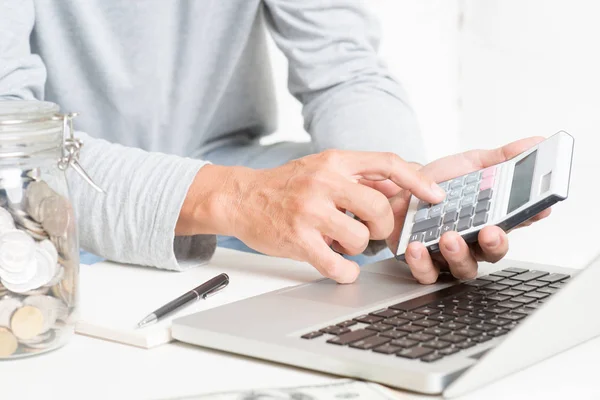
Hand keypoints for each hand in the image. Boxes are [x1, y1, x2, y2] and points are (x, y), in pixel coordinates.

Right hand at [178, 150, 445, 282]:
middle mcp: (323, 182)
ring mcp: (309, 210)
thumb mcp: (323, 168)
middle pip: (379, 209)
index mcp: (335, 161)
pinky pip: (337, 265)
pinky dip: (346, 271)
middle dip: (383, 227)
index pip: (387, 163)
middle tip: (372, 232)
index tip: (436, 197)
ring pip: (360, 238)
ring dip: (358, 248)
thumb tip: (401, 185)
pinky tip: (341, 266)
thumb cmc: (286, 185)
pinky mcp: (297, 238)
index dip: (417, 181)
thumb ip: (360, 175)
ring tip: (341, 242)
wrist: (240, 197)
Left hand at [382, 137, 550, 283]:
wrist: (396, 188)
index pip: (516, 221)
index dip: (529, 217)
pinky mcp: (422, 262)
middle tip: (490, 231)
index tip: (537, 209)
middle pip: (493, 252)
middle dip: (494, 244)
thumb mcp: (470, 164)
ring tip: (449, 237)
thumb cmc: (435, 183)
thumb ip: (501, 157)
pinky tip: (417, 247)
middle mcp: (472, 240)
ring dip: (458, 254)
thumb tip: (535, 143)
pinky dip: (422, 263)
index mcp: (488, 218)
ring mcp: (448, 254)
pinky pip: (427, 273)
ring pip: (463, 267)